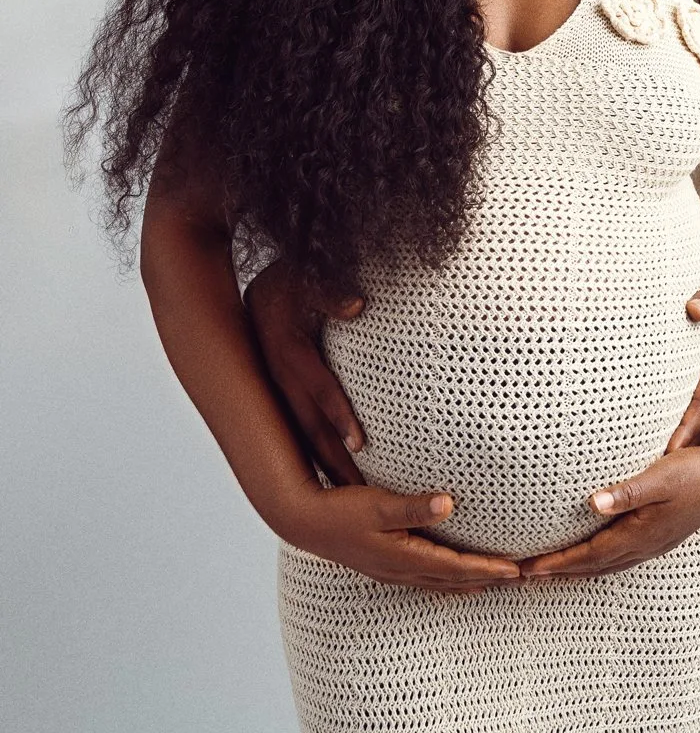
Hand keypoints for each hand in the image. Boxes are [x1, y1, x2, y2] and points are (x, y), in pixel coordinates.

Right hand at [245, 261, 365, 485]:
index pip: (319, 388)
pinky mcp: (281, 402)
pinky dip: (314, 459)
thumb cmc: (289, 285)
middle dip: (336, 461)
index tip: (360, 443)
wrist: (257, 295)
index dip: (339, 415)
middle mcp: (282, 380)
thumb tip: (357, 304)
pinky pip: (298, 435)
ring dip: (326, 467)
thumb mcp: (306, 279)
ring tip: (352, 500)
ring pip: (303, 438)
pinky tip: (332, 481)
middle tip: (363, 496)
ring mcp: (278, 395)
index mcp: (291, 353)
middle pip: (311, 427)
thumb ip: (331, 293)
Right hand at [284, 479, 520, 592]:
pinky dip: (450, 579)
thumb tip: (450, 503)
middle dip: (489, 580)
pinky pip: (429, 578)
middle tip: (521, 579)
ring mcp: (394, 571)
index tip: (515, 569)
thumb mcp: (379, 505)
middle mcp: (403, 570)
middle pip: (455, 580)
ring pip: (443, 583)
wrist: (307, 521)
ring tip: (497, 582)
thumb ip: (414, 507)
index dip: (488, 568)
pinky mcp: (387, 565)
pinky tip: (455, 575)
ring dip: (472, 582)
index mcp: (405, 557)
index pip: (457, 567)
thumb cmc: (342, 511)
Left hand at [520, 432, 699, 580]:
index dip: (556, 563)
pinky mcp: (658, 535)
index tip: (527, 569)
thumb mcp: (660, 476)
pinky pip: (618, 557)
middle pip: (593, 567)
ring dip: (576, 570)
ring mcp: (653, 543)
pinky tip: (591, 557)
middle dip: (558, 572)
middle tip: (524, 577)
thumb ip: (627, 491)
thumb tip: (592, 502)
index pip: (588, 555)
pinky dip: (596, 562)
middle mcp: (644, 545)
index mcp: (640, 533)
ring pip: (605, 565)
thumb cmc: (693, 470)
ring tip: (548, 574)